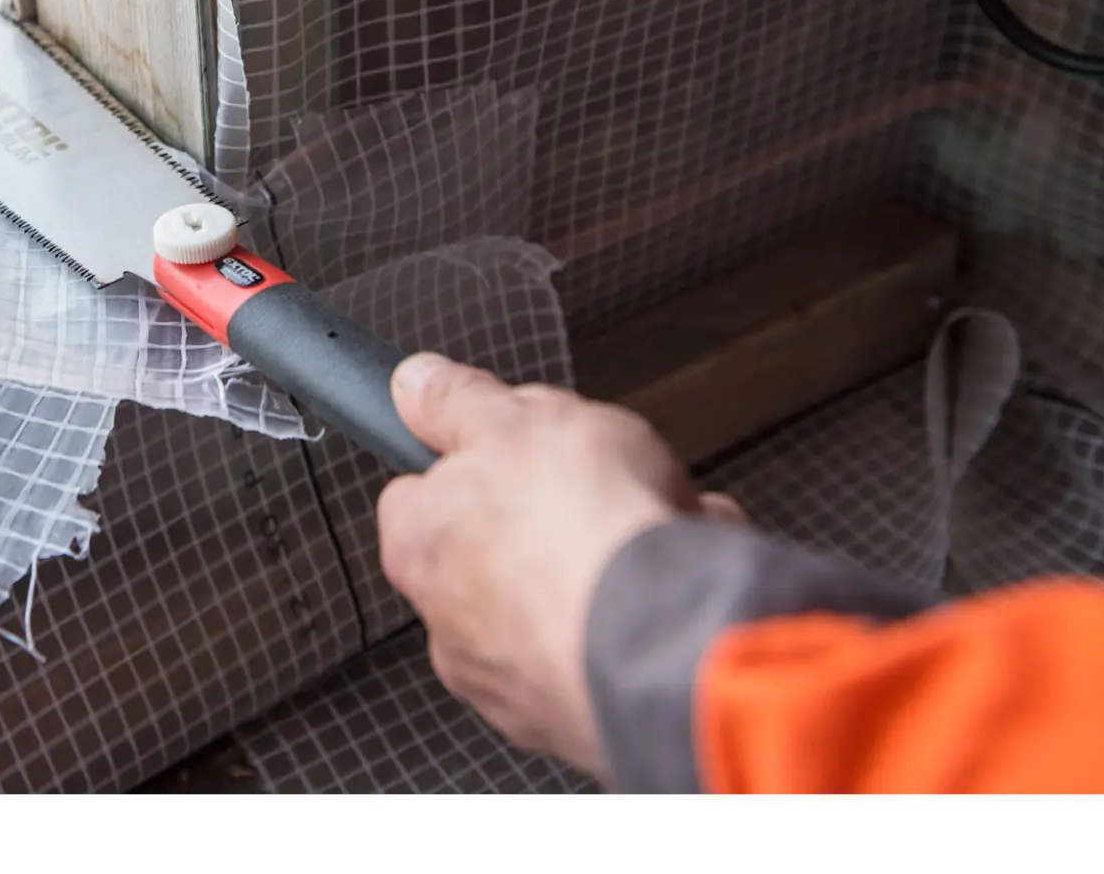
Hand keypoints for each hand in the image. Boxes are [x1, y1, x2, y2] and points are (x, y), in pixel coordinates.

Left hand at [375, 353, 743, 781]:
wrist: (668, 641)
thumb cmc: (582, 527)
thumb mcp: (513, 418)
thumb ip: (456, 400)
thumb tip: (413, 384)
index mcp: (422, 545)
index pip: (419, 492)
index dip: (472, 457)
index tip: (509, 443)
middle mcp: (452, 626)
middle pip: (503, 544)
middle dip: (561, 511)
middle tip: (607, 480)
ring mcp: (516, 681)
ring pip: (570, 596)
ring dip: (615, 560)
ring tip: (667, 525)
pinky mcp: (582, 720)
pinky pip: (619, 645)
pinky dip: (654, 610)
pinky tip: (689, 576)